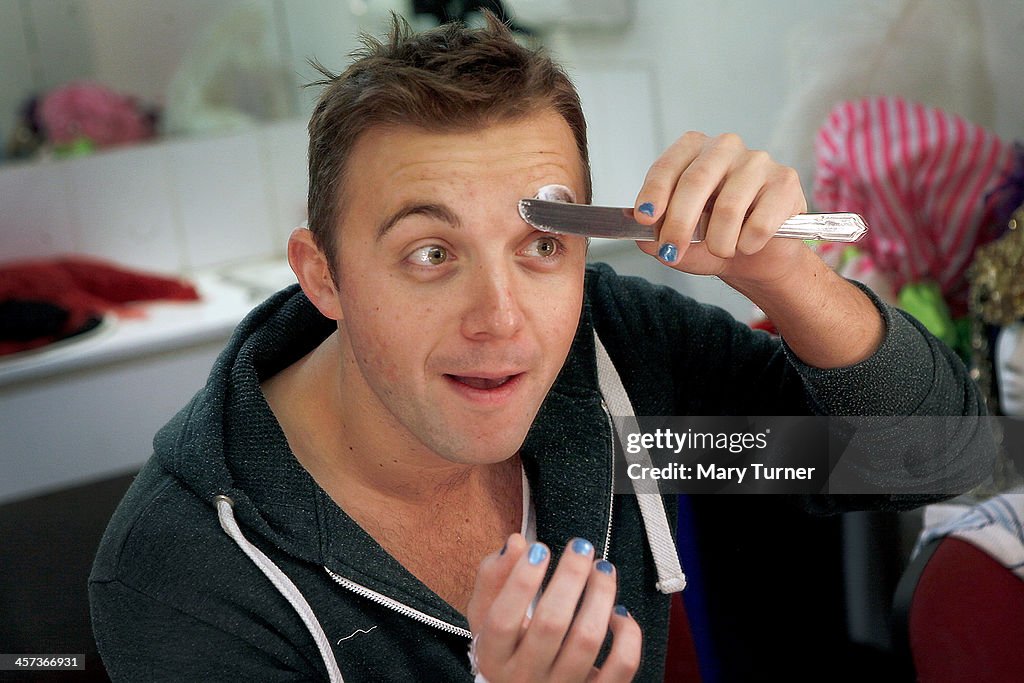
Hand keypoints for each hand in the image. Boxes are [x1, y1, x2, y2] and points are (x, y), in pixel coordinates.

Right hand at [466, 534, 641, 681]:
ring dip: (600, 594)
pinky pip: (622, 665)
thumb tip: (517, 543)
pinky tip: (618, 613)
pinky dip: (627, 635)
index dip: (521, 580)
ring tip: (602, 568)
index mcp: (493, 658)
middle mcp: (525, 678)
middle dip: (570, 576)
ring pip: (588, 639)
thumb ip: (494, 577)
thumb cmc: (508, 644)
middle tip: (580, 547)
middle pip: (551, 624)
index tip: (537, 548)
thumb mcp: (485, 614)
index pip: (502, 620)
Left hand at [633, 131, 808, 287]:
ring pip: (728, 208)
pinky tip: (748, 245)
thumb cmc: (713, 238)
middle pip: (696, 182)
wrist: (756, 257)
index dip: (654, 193)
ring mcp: (758, 161)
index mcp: (692, 150)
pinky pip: (759, 223)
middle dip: (679, 224)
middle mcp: (725, 147)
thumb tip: (640, 231)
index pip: (668, 167)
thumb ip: (654, 234)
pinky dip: (747, 245)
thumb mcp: (676, 239)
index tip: (645, 218)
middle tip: (671, 252)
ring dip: (719, 243)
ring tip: (722, 250)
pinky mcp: (785, 181)